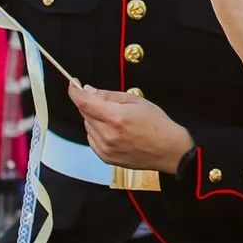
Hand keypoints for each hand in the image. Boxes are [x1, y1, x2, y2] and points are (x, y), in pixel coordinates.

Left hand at [69, 83, 194, 172]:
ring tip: (116, 120)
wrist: (169, 150)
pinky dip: (98, 132)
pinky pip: (92, 139)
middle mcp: (108, 135)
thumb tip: (89, 91)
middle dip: (91, 104)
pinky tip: (114, 131)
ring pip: (87, 126)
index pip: (84, 102)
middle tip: (107, 103)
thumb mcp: (136, 101)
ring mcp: (106, 149)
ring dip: (95, 119)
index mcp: (116, 118)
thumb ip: (109, 95)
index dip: (75, 91)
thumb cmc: (157, 125)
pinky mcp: (106, 158)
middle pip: (84, 113)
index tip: (73, 84)